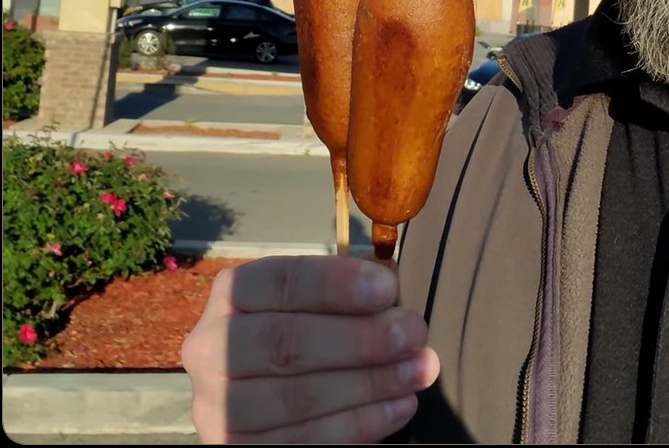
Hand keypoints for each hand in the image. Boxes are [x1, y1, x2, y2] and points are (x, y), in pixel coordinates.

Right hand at [182, 255, 439, 443]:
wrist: (252, 397)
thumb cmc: (294, 331)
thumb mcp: (309, 301)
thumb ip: (341, 288)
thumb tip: (389, 275)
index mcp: (231, 295)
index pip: (281, 281)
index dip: (336, 284)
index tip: (389, 288)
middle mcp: (210, 348)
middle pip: (288, 342)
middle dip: (362, 338)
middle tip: (415, 332)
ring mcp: (216, 406)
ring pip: (298, 396)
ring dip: (369, 383)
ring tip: (419, 370)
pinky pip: (303, 441)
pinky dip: (359, 424)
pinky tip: (400, 406)